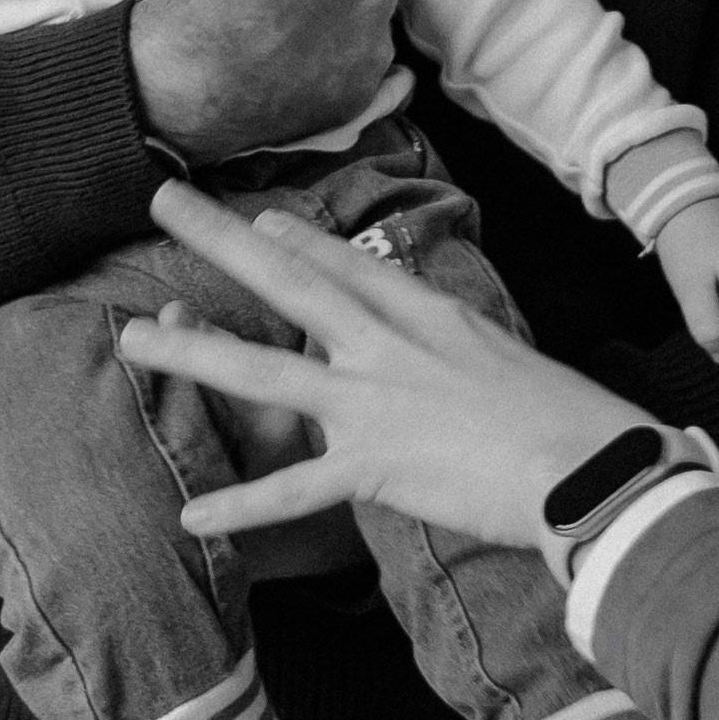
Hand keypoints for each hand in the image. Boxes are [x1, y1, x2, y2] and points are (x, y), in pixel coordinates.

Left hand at [116, 182, 646, 548]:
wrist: (588, 467)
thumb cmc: (569, 421)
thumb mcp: (508, 362)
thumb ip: (462, 354)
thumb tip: (450, 360)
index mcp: (429, 318)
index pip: (350, 269)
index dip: (298, 244)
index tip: (259, 219)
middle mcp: (389, 349)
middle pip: (289, 285)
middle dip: (221, 240)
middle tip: (163, 203)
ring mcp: (374, 404)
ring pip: (264, 375)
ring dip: (193, 356)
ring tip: (130, 340)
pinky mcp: (374, 466)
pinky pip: (294, 490)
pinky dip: (243, 507)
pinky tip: (193, 516)